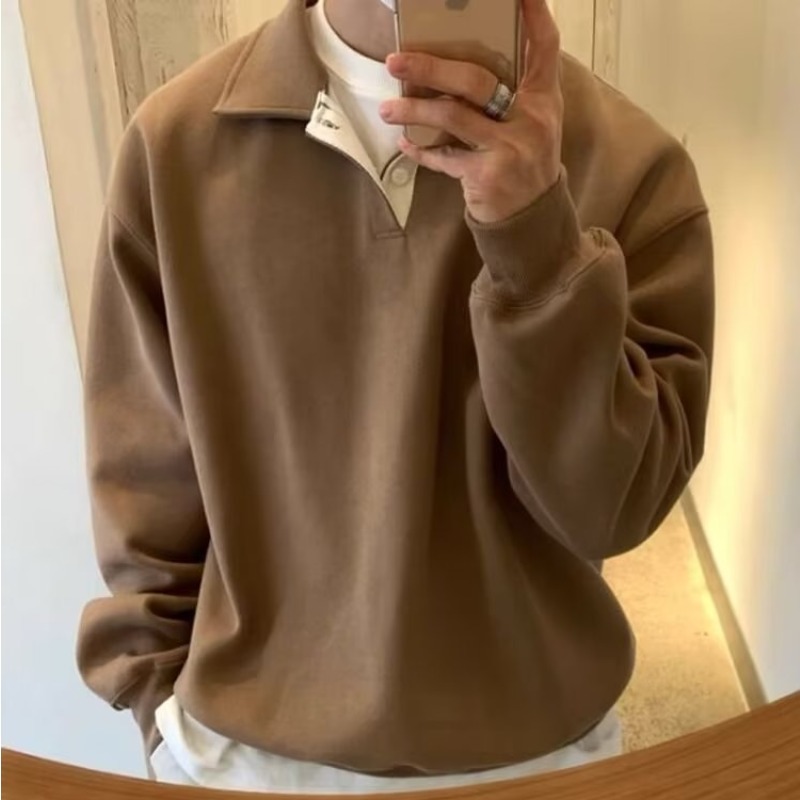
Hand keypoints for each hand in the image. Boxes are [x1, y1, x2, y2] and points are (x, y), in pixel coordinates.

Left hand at [379, 0, 562, 224]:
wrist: (530, 217)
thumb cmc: (524, 161)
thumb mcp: (530, 123)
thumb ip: (509, 95)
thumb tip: (456, 65)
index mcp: (542, 99)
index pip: (543, 47)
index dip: (533, 16)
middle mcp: (529, 118)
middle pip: (475, 79)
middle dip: (430, 67)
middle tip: (395, 61)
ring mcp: (508, 147)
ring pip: (452, 116)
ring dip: (413, 110)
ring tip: (387, 109)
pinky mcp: (486, 175)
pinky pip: (444, 157)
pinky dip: (420, 150)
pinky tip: (404, 143)